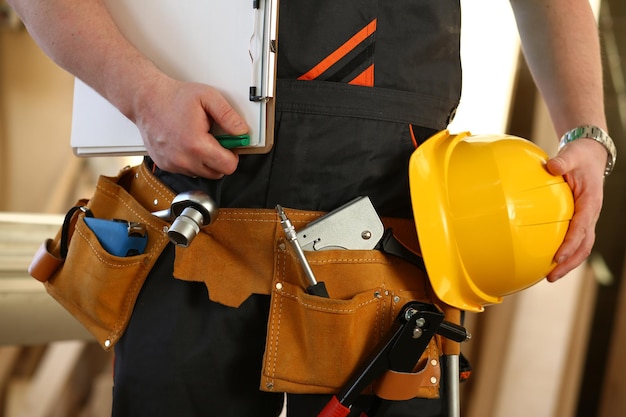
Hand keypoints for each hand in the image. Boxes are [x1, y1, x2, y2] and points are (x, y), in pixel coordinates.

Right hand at [133, 76, 247, 177]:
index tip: (230, 144)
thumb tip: (242, 131)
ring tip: (199, 139)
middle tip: (215, 139)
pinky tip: (188, 144)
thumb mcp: (208, 97)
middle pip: (217, 173)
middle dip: (221, 158)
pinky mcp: (166, 166)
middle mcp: (183, 159)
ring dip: (206, 161)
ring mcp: (173, 164)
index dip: (233, 155)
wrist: (145, 100)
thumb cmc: (173, 97)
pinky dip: (192, 161)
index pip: (228, 166)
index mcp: (196, 145)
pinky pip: (188, 171)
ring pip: (202, 173)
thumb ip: (228, 116)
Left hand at [545, 138, 606, 280]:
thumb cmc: (579, 156)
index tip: (557, 257)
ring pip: (582, 247)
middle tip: (551, 276)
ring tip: (550, 277)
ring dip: (568, 263)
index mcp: (590, 201)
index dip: (570, 243)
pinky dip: (565, 253)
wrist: (589, 155)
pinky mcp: (580, 219)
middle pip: (584, 245)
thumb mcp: (571, 155)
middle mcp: (591, 213)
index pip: (582, 227)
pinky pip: (575, 240)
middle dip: (569, 263)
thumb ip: (562, 161)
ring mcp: (587, 218)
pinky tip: (548, 262)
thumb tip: (550, 166)